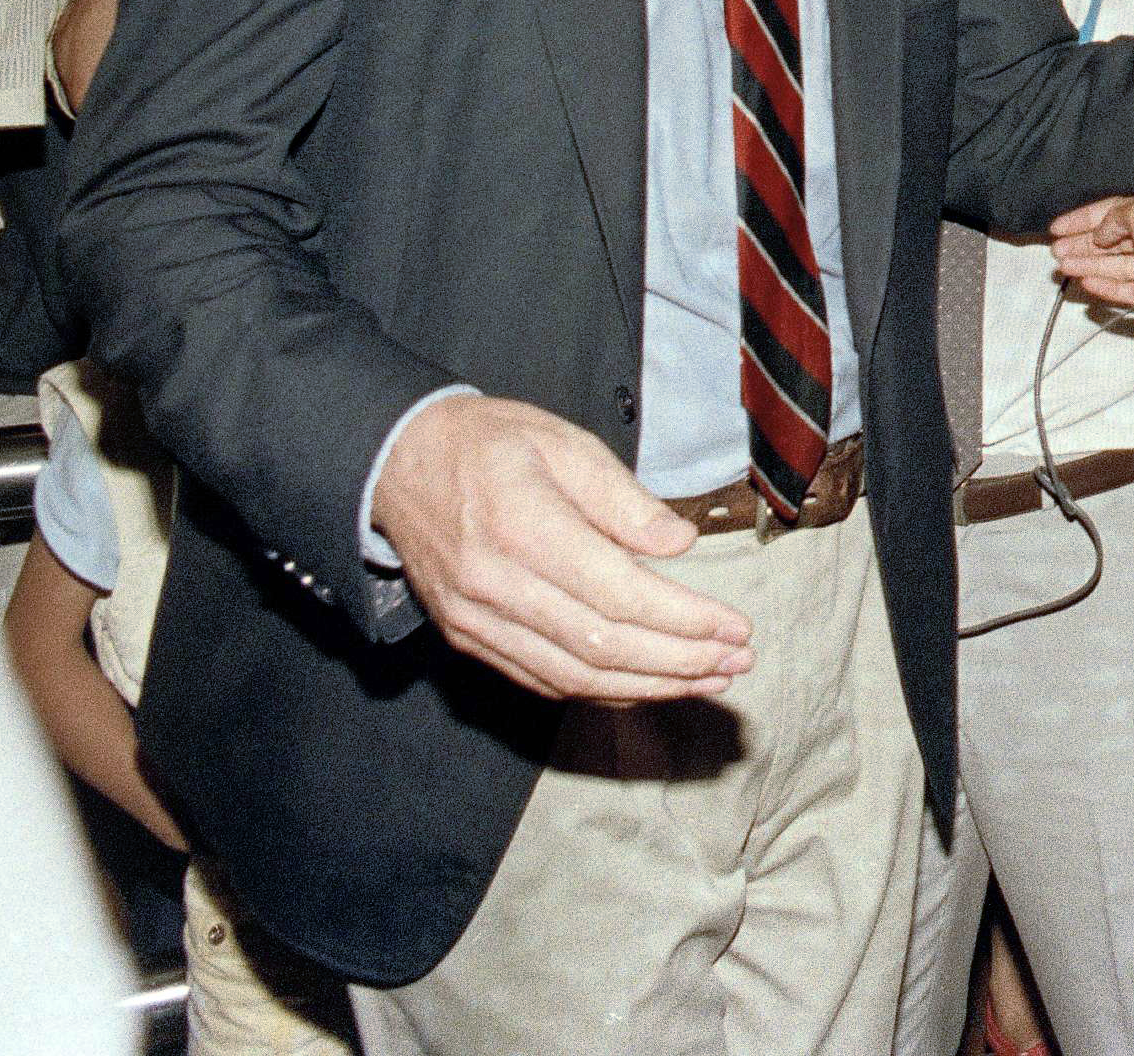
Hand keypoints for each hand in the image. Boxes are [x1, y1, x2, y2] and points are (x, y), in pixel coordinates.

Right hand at [373, 395, 752, 703]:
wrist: (396, 464)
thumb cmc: (488, 444)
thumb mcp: (563, 442)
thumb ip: (622, 498)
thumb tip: (678, 545)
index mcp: (523, 527)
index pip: (618, 595)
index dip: (684, 620)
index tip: (736, 628)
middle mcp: (495, 586)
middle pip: (601, 647)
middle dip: (680, 663)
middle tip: (737, 663)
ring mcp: (476, 621)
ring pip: (574, 677)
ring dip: (649, 687)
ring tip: (709, 680)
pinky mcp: (469, 638)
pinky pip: (543, 681)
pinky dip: (602, 691)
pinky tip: (648, 684)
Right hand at [1051, 192, 1133, 318]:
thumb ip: (1113, 220)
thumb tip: (1100, 233)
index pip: (1109, 213)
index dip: (1082, 220)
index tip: (1057, 228)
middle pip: (1109, 243)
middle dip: (1081, 245)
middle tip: (1056, 251)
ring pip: (1114, 267)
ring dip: (1088, 265)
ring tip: (1063, 266)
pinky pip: (1127, 291)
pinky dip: (1106, 287)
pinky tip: (1086, 283)